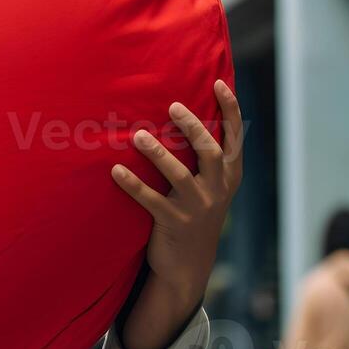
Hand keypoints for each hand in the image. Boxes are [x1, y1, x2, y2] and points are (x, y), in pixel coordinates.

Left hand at [110, 80, 243, 348]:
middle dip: (193, 127)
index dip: (229, 110)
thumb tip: (189, 114)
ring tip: (139, 135)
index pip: (234, 138)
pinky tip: (115, 170)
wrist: (188, 265)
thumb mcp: (210, 188)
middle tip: (173, 106)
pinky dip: (133, 185)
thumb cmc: (194, 215)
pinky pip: (151, 201)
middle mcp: (217, 191)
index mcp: (229, 178)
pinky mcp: (173, 224)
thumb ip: (206, 159)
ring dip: (158, 154)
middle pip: (209, 152)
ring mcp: (197, 209)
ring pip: (179, 176)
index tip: (219, 83)